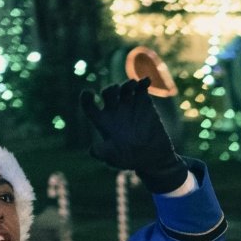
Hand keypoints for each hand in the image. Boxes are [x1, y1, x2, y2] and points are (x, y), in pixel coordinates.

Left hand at [81, 78, 188, 193]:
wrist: (154, 158)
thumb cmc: (130, 159)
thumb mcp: (114, 158)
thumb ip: (103, 153)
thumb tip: (92, 150)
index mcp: (103, 121)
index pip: (89, 106)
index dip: (86, 99)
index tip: (89, 94)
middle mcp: (114, 110)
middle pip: (108, 93)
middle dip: (111, 90)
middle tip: (117, 90)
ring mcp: (129, 105)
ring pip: (124, 89)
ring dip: (126, 85)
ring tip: (132, 85)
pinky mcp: (144, 103)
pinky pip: (141, 89)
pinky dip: (143, 83)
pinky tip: (146, 81)